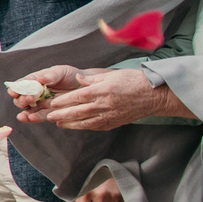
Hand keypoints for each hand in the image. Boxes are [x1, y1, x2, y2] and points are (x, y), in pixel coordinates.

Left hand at [13, 66, 191, 130]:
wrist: (155, 96)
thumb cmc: (134, 81)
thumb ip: (92, 78)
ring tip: (56, 122)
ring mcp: (109, 116)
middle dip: (60, 114)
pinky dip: (82, 126)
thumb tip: (77, 78)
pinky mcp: (114, 123)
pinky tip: (74, 126)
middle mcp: (103, 105)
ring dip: (68, 123)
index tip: (50, 102)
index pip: (76, 97)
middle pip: (76, 111)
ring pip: (84, 122)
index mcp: (101, 91)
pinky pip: (94, 126)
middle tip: (47, 115)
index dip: (62, 101)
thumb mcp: (112, 75)